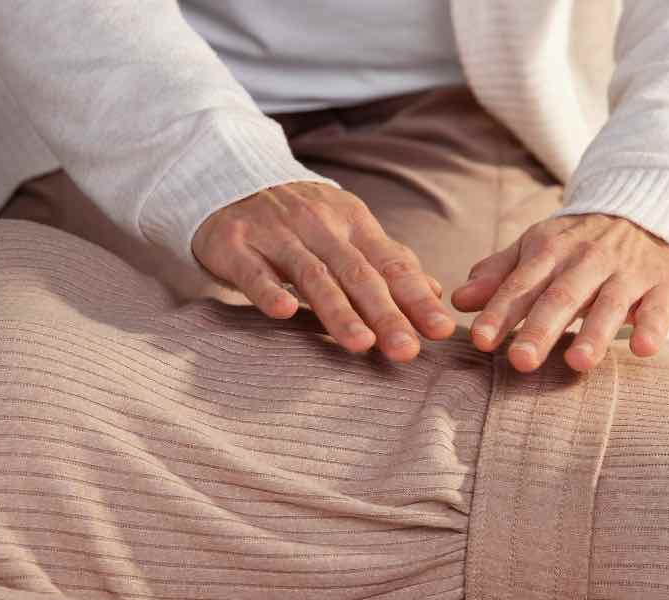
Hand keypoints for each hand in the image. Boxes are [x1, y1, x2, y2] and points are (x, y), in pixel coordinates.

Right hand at [191, 182, 455, 360]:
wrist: (226, 180)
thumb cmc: (298, 219)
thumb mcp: (346, 229)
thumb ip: (388, 260)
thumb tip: (433, 291)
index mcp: (352, 223)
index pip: (391, 264)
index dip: (416, 298)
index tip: (442, 331)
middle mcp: (318, 226)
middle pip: (357, 273)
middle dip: (385, 313)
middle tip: (407, 351)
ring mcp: (275, 234)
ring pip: (312, 276)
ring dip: (338, 310)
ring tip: (361, 344)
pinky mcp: (235, 245)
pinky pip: (254, 271)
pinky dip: (269, 291)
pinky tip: (285, 312)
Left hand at [450, 214, 668, 372]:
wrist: (651, 214)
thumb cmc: (579, 246)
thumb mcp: (537, 251)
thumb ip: (499, 276)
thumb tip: (458, 300)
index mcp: (550, 252)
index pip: (521, 285)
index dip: (500, 313)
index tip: (481, 340)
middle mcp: (588, 260)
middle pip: (561, 297)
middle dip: (540, 329)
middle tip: (521, 361)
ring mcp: (629, 273)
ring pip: (609, 304)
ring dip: (595, 333)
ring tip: (578, 363)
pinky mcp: (666, 286)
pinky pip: (659, 307)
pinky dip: (652, 326)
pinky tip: (643, 348)